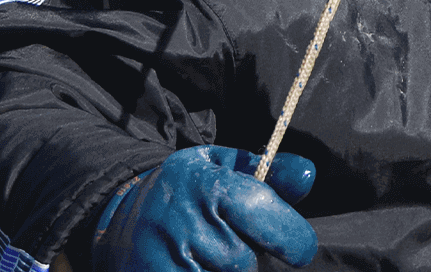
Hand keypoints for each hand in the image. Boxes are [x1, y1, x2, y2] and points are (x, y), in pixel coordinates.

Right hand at [89, 147, 317, 271]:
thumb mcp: (225, 167)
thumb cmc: (189, 190)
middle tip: (234, 245)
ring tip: (212, 257)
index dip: (293, 239)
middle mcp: (188, 224)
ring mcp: (170, 260)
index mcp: (210, 186)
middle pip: (247, 262)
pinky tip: (201, 266)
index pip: (269, 217)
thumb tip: (308, 175)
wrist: (123, 216)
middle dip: (251, 260)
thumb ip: (271, 172)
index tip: (297, 248)